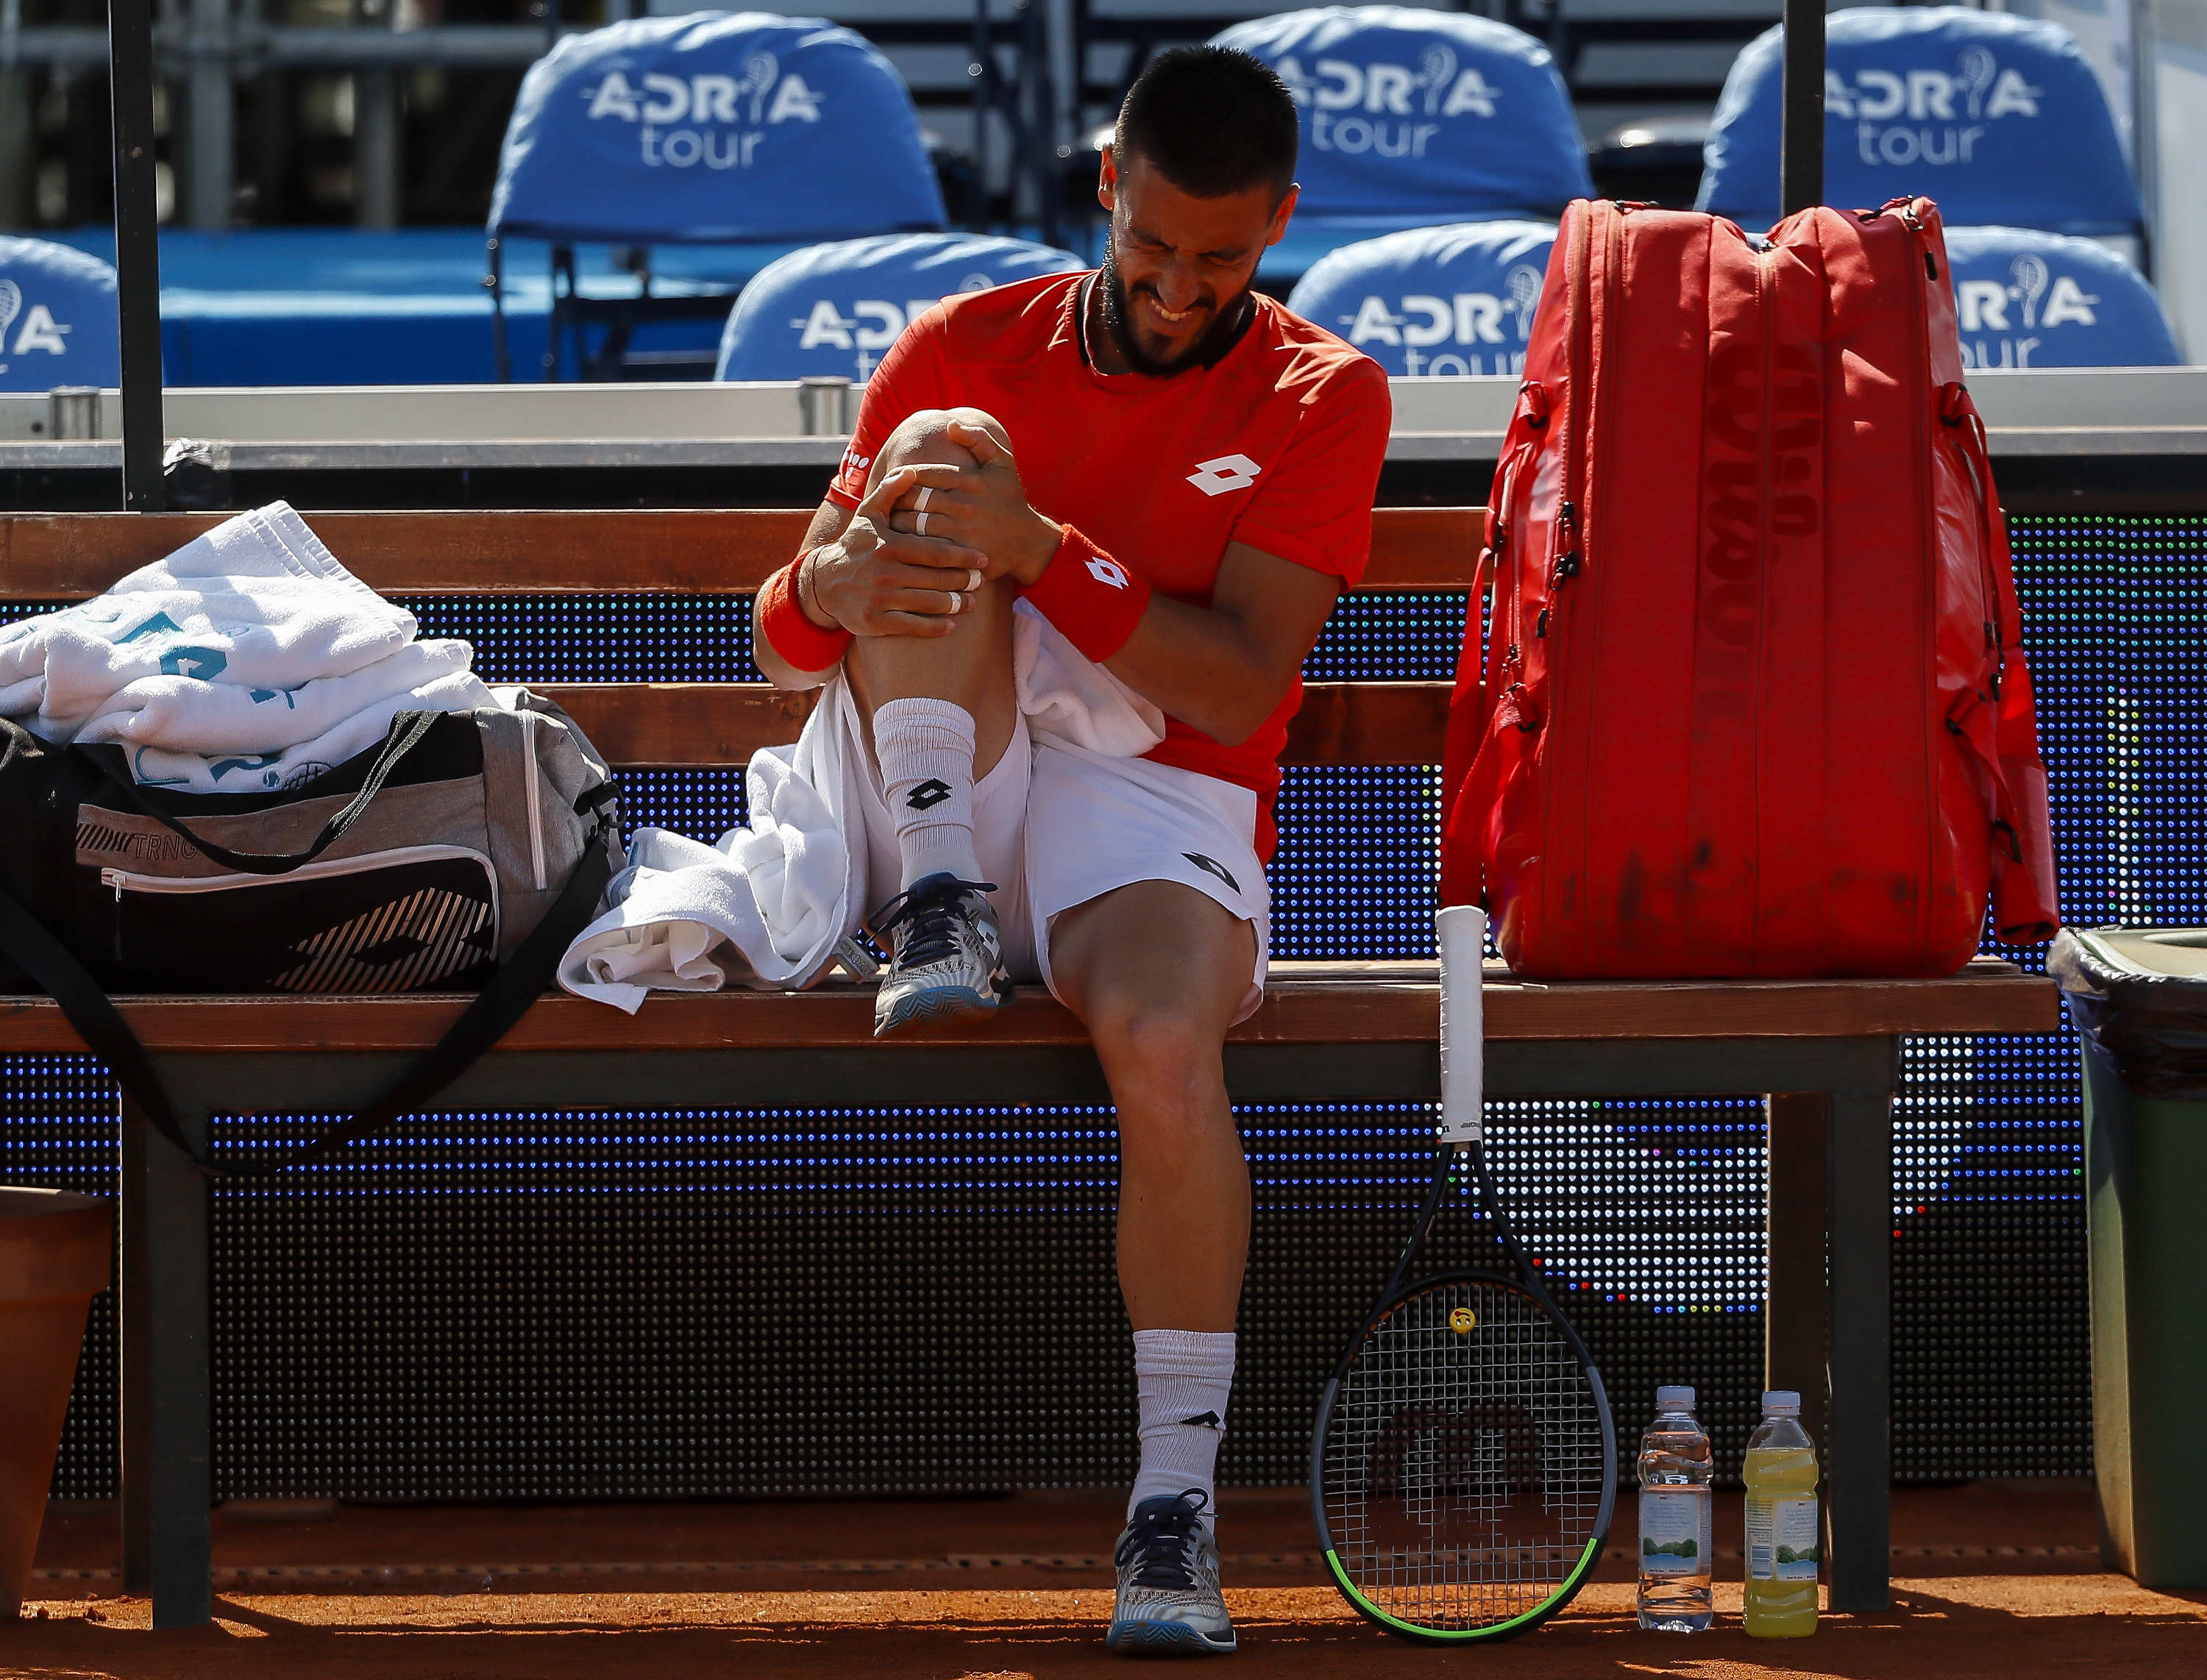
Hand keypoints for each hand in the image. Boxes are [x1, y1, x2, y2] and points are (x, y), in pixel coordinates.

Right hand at [803, 469, 992, 637]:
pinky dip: (935, 627)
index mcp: (889, 546)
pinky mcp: (876, 622)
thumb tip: (912, 472)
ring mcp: (880, 599)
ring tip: (971, 602)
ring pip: (927, 603)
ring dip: (954, 604)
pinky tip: (951, 625)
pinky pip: (912, 627)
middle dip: (963, 581)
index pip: (935, 552)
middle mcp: (885, 573)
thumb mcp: (868, 515)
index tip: (983, 559)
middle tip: (981, 581)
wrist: (825, 582)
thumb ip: (890, 492)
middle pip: (936, 579)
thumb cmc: (856, 544)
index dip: (962, 557)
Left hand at [877, 419, 1062, 585]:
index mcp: (968, 479)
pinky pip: (925, 548)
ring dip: (897, 524)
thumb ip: (978, 439)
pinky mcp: (960, 553)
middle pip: (913, 499)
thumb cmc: (1010, 500)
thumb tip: (950, 424)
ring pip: (914, 524)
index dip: (900, 477)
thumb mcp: (1001, 464)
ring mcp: (962, 529)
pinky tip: (902, 544)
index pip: (921, 474)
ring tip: (888, 523)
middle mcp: (964, 503)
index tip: (892, 481)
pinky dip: (910, 545)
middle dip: (893, 501)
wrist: (1029, 542)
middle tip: (883, 504)